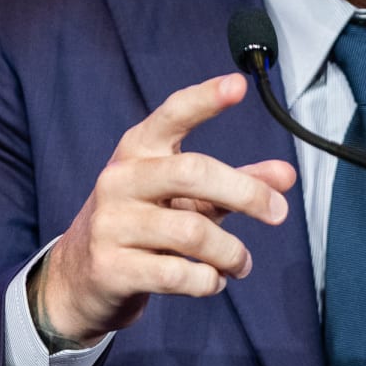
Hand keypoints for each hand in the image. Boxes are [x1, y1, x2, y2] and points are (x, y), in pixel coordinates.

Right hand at [33, 72, 295, 347]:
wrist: (79, 278)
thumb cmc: (144, 225)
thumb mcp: (186, 198)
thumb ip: (235, 184)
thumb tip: (286, 176)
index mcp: (138, 150)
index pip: (172, 115)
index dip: (205, 99)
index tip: (238, 85)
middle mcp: (120, 179)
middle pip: (193, 172)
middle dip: (245, 193)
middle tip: (278, 212)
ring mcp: (111, 223)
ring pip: (192, 232)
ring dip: (231, 251)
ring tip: (242, 262)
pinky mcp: (111, 267)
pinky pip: (176, 273)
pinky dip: (207, 280)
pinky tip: (213, 281)